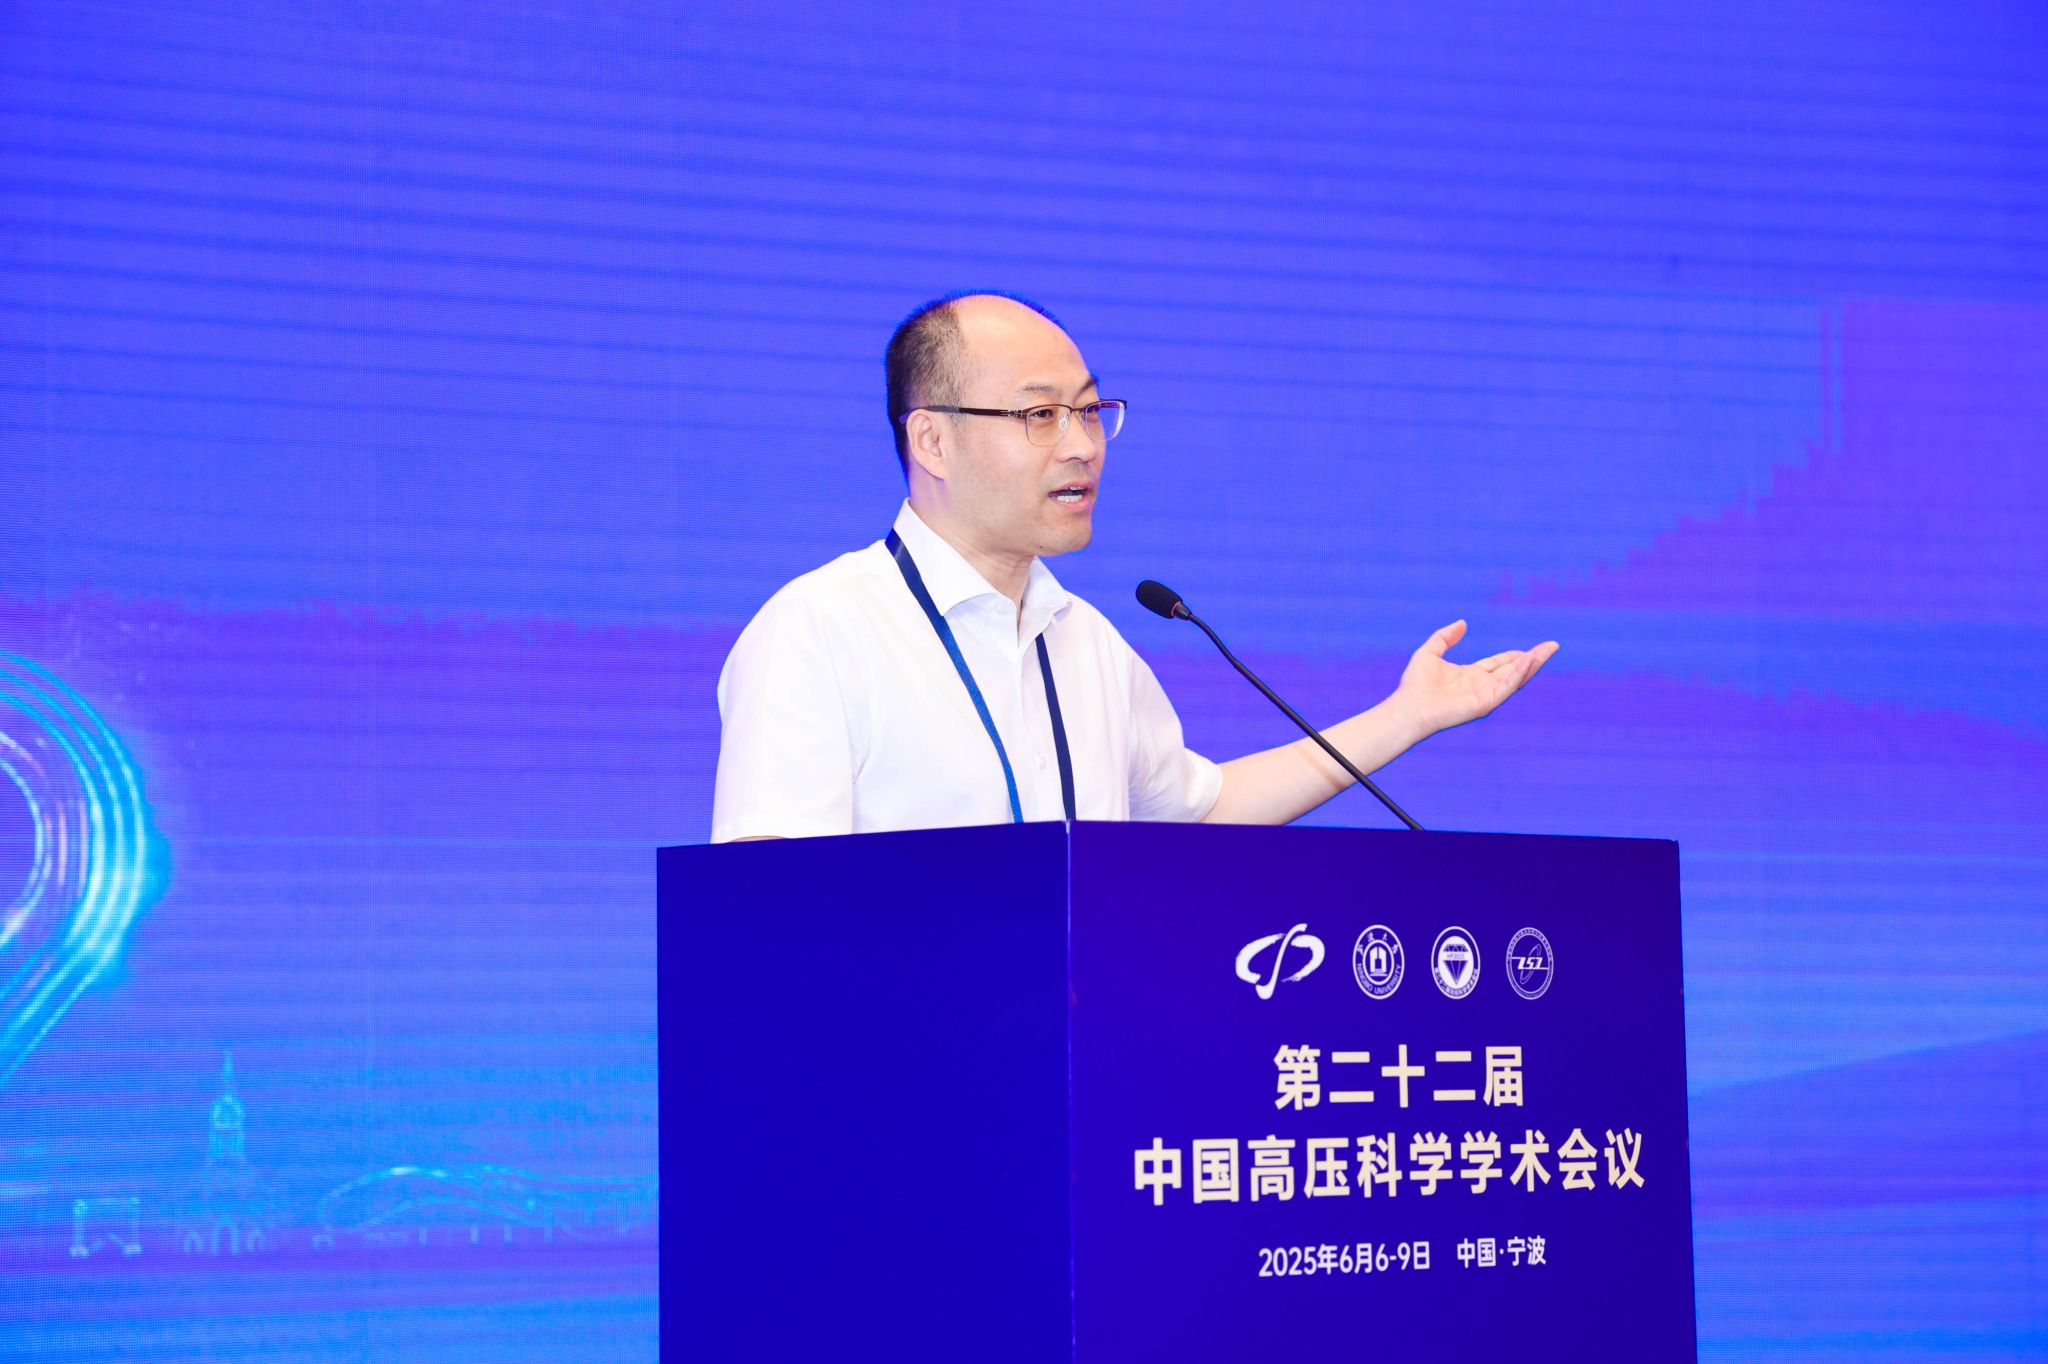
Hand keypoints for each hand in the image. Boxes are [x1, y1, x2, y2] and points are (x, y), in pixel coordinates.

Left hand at [1394, 620, 1557, 738]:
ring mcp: (1485, 695)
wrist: (1409, 707)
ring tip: (1548, 650)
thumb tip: (1462, 623)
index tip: (1532, 649)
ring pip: (1516, 678)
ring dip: (1533, 664)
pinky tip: (1529, 659)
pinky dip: (1519, 673)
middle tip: (1552, 646)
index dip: (1516, 656)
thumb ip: (1445, 637)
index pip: (1500, 664)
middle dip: (1534, 658)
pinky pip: (1507, 686)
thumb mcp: (1430, 652)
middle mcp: (1481, 686)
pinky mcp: (1486, 703)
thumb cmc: (1415, 684)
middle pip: (1514, 670)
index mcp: (1471, 676)